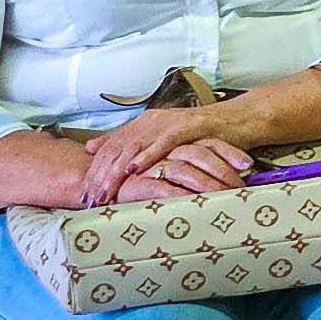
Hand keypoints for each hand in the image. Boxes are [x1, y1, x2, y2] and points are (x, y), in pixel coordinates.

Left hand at [79, 106, 249, 197]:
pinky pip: (162, 144)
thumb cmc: (201, 136)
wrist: (237, 122)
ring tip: (104, 191)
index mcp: (141, 124)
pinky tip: (133, 170)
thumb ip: (128, 141)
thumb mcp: (160, 140)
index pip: (109, 148)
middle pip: (116, 149)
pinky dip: (147, 157)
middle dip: (100, 176)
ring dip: (116, 172)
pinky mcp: (186, 128)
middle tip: (89, 198)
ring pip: (133, 148)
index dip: (94, 171)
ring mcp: (167, 123)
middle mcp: (150, 121)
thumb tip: (91, 148)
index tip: (83, 194)